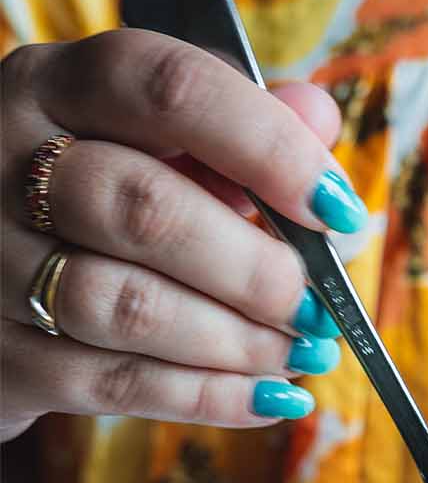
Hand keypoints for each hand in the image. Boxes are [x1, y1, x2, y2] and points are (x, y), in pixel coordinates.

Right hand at [1, 30, 368, 442]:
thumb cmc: (91, 202)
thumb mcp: (149, 141)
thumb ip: (235, 123)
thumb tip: (318, 115)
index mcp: (54, 84)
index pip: (168, 87)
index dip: (270, 147)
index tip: (338, 209)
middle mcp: (2, 158)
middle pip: (145, 208)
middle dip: (257, 269)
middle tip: (320, 306)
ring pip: (127, 306)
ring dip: (238, 341)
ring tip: (304, 353)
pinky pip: (113, 382)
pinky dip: (208, 396)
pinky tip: (269, 397)